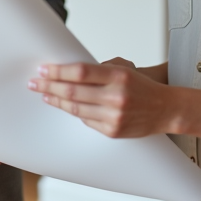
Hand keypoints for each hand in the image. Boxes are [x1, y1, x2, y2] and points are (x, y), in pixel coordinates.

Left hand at [29, 62, 178, 137]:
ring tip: (45, 95)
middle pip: (72, 91)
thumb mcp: (123, 69)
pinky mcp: (113, 131)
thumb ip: (98, 69)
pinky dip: (74, 112)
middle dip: (49, 86)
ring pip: (75, 108)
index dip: (57, 71)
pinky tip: (66, 106)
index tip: (42, 69)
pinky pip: (86, 121)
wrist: (165, 109)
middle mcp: (116, 96)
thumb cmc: (141, 86)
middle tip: (34, 83)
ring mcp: (114, 116)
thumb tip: (68, 71)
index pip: (79, 72)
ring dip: (56, 101)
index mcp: (118, 76)